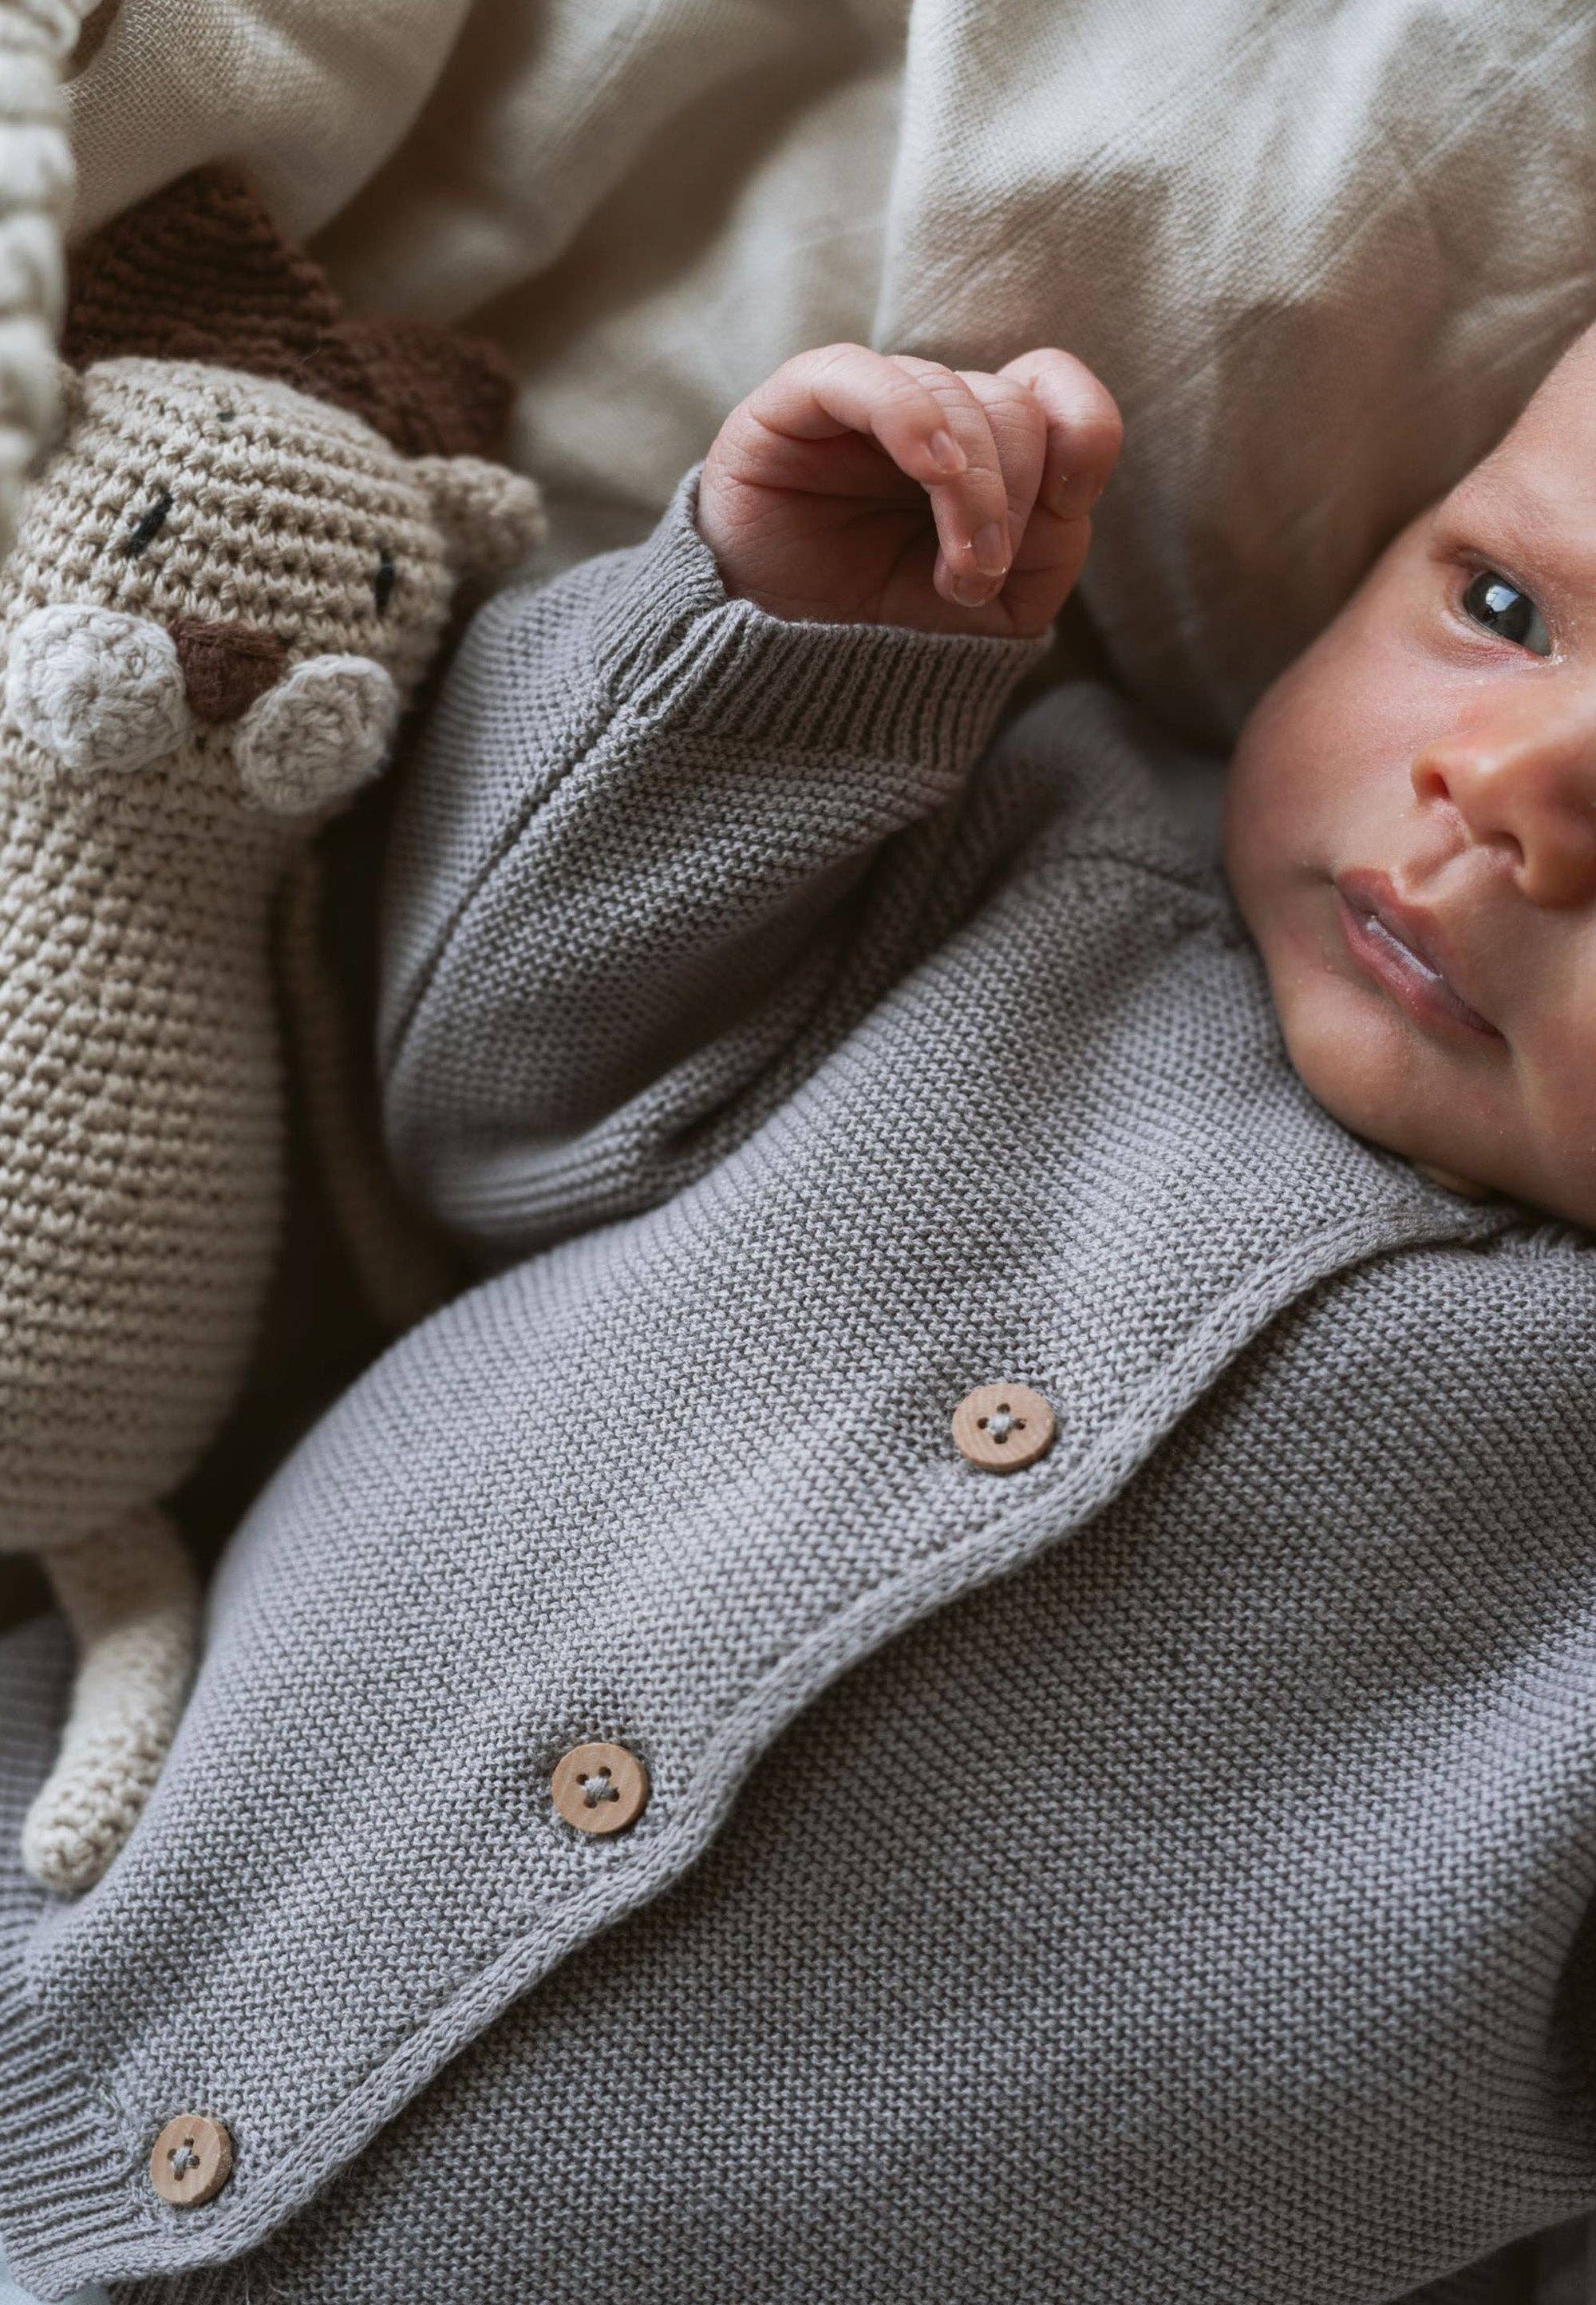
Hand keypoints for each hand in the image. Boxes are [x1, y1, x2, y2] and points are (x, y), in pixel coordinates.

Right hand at [697, 342, 1121, 636]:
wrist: (787, 667)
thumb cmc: (891, 629)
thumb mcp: (1000, 607)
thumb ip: (1053, 547)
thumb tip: (1065, 492)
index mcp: (984, 446)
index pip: (1054, 386)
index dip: (1083, 431)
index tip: (1070, 504)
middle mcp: (932, 414)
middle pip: (1010, 406)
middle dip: (1014, 498)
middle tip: (977, 577)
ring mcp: (865, 405)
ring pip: (949, 397)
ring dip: (972, 493)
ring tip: (955, 576)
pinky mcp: (796, 406)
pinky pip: (857, 375)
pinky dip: (908, 415)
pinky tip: (928, 469)